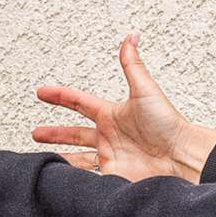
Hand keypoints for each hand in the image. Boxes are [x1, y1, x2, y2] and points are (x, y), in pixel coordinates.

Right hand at [31, 34, 215, 181]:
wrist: (179, 158)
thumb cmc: (168, 125)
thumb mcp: (145, 90)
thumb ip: (132, 65)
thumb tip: (131, 37)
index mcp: (111, 115)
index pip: (79, 102)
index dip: (60, 96)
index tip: (42, 92)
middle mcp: (109, 137)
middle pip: (75, 134)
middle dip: (55, 133)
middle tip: (36, 133)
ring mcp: (110, 158)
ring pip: (78, 158)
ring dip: (61, 158)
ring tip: (43, 161)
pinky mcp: (113, 177)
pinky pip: (88, 178)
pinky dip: (74, 178)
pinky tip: (63, 179)